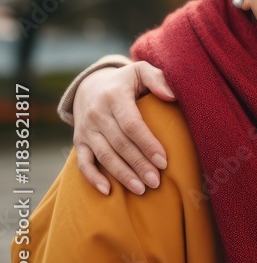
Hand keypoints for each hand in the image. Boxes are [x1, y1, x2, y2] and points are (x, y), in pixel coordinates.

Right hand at [73, 61, 175, 194]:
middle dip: (139, 164)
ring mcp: (86, 129)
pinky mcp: (79, 142)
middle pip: (120, 144)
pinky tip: (108, 191)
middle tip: (156, 182)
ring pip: (104, 156)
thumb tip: (171, 95)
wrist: (90, 86)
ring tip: (141, 189)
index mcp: (115, 96)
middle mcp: (97, 114)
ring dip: (122, 175)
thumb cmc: (125, 82)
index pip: (132, 124)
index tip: (164, 161)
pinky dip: (93, 178)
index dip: (147, 144)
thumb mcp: (141, 71)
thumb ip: (158, 78)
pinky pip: (83, 163)